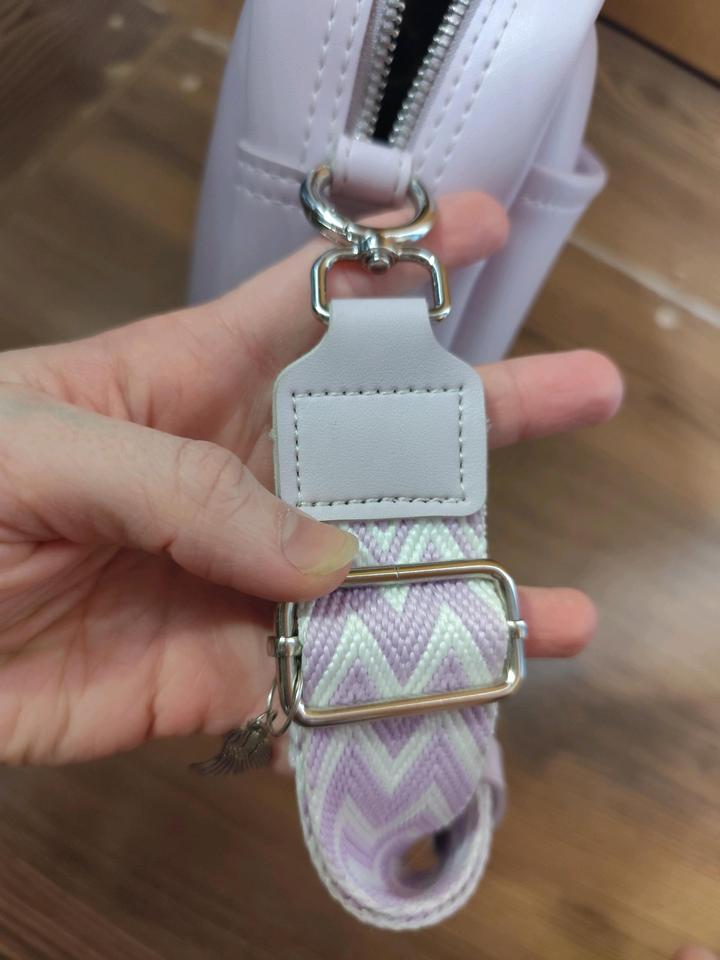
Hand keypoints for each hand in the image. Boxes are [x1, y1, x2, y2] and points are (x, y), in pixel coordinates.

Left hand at [0, 193, 621, 764]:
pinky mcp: (212, 677)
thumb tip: (323, 562)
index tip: (481, 227)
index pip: (313, 308)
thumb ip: (182, 487)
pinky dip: (383, 692)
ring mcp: (230, 582)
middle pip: (373, 449)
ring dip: (458, 591)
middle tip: (582, 391)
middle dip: (480, 420)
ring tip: (563, 610)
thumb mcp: (41, 444)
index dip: (398, 265)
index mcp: (184, 383)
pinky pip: (314, 682)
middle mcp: (230, 481)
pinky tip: (459, 692)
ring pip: (364, 583)